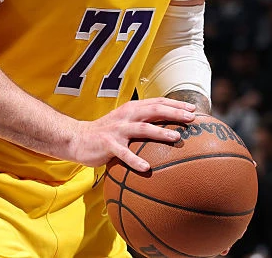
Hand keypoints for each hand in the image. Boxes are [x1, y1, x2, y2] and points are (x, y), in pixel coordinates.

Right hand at [68, 98, 196, 171]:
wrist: (78, 138)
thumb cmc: (106, 132)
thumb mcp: (125, 121)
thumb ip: (142, 120)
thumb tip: (167, 127)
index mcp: (132, 109)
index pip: (157, 103)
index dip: (176, 105)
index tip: (193, 110)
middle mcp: (126, 116)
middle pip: (154, 111)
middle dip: (174, 113)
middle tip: (192, 119)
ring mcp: (117, 130)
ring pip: (142, 128)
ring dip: (160, 132)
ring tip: (176, 138)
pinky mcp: (108, 145)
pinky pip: (124, 154)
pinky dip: (135, 160)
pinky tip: (147, 168)